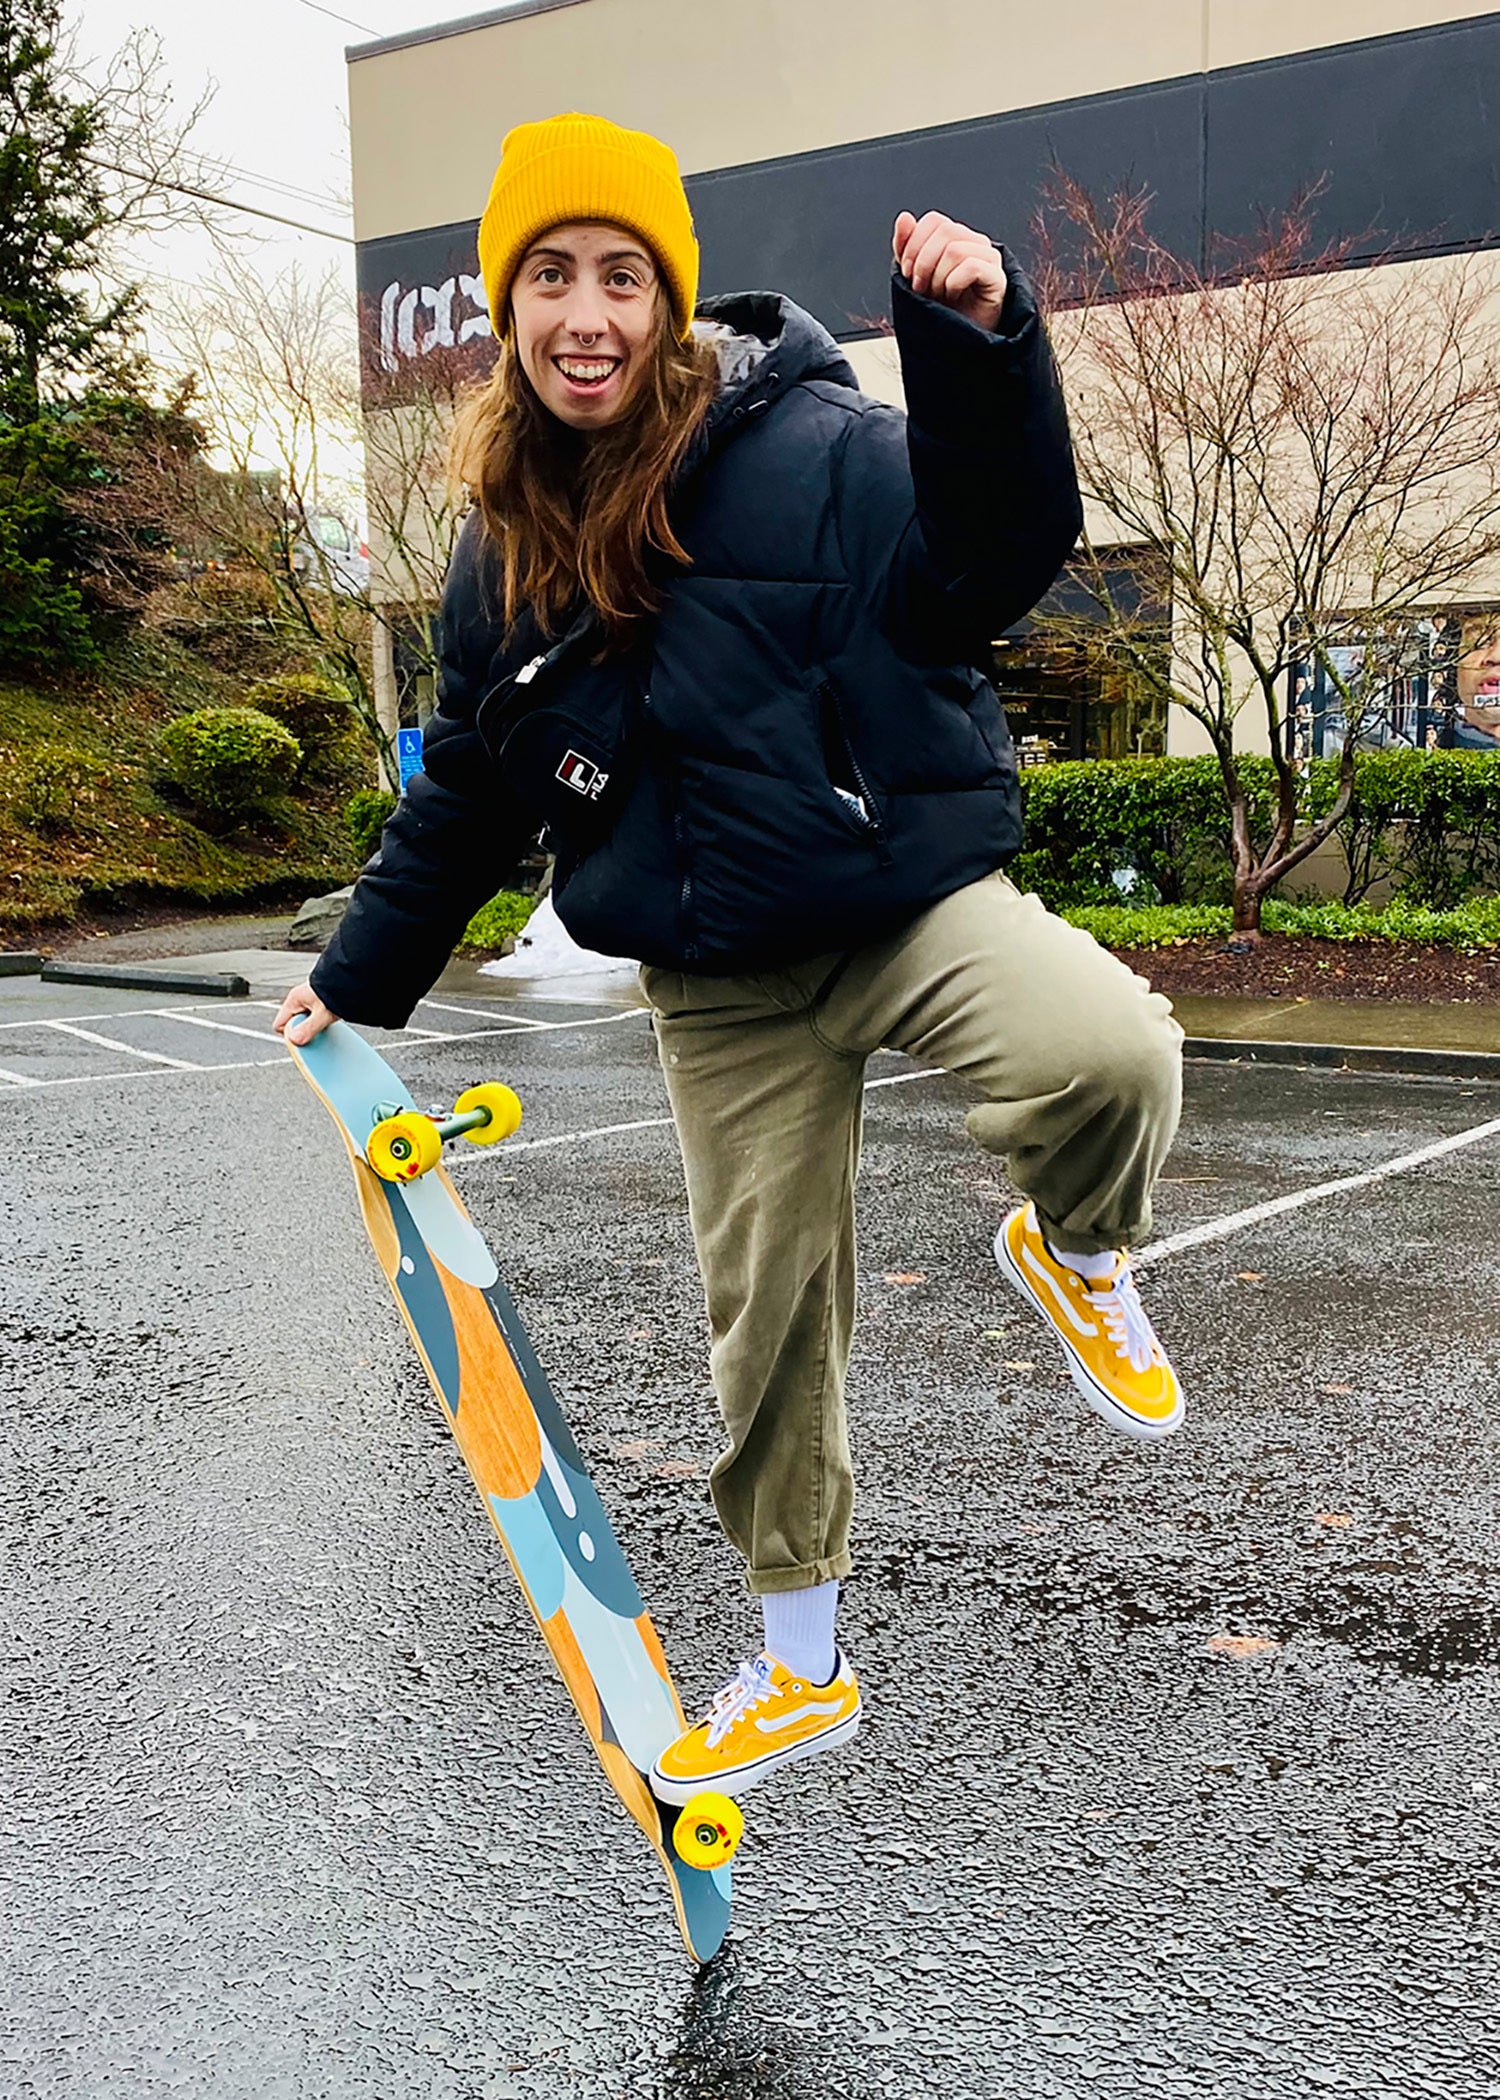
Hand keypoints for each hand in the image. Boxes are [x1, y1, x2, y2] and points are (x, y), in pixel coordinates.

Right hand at [274, 982, 338, 1045]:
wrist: (352, 978)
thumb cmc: (337, 991)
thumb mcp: (323, 1014)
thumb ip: (308, 1028)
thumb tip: (294, 1040)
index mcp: (294, 1000)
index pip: (279, 1025)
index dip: (290, 1035)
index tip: (304, 1036)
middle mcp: (298, 999)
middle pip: (292, 1024)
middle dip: (303, 1030)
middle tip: (317, 1028)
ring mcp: (308, 1000)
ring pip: (303, 1021)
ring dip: (313, 1026)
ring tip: (326, 1022)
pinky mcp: (318, 1001)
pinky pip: (313, 1016)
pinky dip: (320, 1020)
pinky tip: (330, 1019)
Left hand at [893, 210, 1007, 329]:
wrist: (959, 344)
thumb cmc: (941, 311)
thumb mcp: (914, 276)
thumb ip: (907, 247)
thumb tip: (904, 218)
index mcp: (956, 239)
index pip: (934, 220)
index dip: (914, 244)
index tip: (907, 273)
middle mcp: (974, 243)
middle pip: (944, 231)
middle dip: (923, 263)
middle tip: (921, 289)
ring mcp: (989, 258)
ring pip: (955, 250)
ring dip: (937, 278)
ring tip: (939, 296)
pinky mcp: (998, 277)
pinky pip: (970, 267)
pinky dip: (953, 284)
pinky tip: (954, 296)